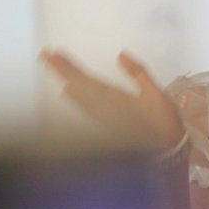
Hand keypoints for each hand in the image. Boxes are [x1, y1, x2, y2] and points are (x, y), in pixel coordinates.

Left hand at [40, 49, 184, 152]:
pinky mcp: (106, 127)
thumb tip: (121, 55)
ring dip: (66, 82)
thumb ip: (138, 73)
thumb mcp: (156, 94)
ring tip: (54, 70)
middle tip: (44, 56)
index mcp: (114, 97)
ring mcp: (103, 118)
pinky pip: (85, 109)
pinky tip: (69, 96)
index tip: (52, 55)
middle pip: (78, 86)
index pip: (85, 79)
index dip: (68, 67)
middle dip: (61, 71)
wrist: (164, 154)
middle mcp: (103, 108)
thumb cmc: (163, 122)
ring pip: (79, 97)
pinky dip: (75, 99)